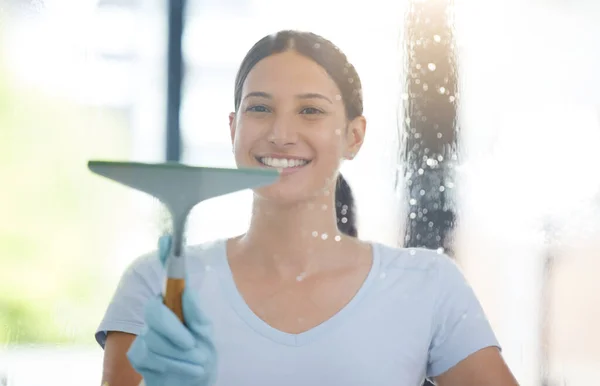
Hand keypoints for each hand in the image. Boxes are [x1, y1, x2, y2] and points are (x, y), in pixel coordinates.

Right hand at [126, 235, 217, 385]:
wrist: (194, 382)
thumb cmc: (201, 354)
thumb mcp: (206, 334)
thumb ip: (196, 315)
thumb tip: (186, 292)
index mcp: (177, 305)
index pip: (170, 277)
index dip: (167, 256)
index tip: (168, 239)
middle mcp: (158, 315)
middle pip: (154, 311)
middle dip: (174, 330)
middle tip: (192, 343)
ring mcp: (146, 335)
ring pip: (154, 339)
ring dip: (182, 355)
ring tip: (198, 362)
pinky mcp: (139, 356)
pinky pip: (152, 358)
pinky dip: (176, 366)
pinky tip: (188, 370)